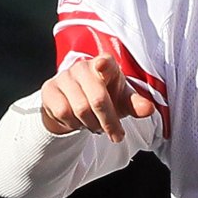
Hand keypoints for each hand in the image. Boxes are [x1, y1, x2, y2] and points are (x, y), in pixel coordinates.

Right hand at [40, 54, 155, 142]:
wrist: (75, 104)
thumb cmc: (106, 98)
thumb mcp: (123, 101)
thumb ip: (136, 105)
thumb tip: (148, 109)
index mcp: (105, 65)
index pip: (105, 62)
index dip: (103, 64)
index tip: (102, 66)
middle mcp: (83, 67)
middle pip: (97, 98)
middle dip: (109, 122)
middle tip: (116, 135)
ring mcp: (64, 77)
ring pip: (80, 109)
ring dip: (91, 124)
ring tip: (96, 126)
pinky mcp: (49, 89)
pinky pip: (62, 113)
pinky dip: (74, 124)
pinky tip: (78, 122)